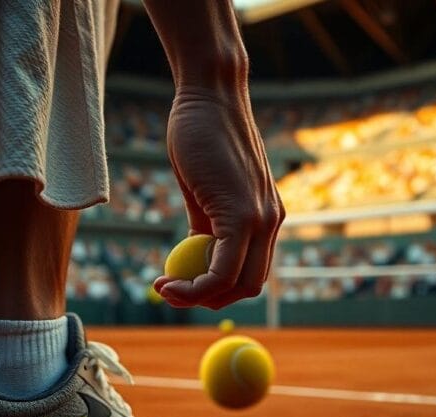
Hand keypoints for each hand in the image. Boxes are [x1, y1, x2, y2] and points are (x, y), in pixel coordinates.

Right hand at [153, 88, 284, 308]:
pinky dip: (195, 286)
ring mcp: (261, 219)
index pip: (250, 272)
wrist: (209, 97)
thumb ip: (206, 225)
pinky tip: (168, 280)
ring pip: (237, 284)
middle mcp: (270, 222)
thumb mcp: (204, 191)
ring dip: (197, 297)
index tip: (181, 285)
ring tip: (165, 287)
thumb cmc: (201, 135)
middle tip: (171, 292)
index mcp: (266, 217)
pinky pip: (223, 271)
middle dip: (207, 300)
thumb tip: (194, 257)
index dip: (216, 289)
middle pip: (247, 286)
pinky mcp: (244, 215)